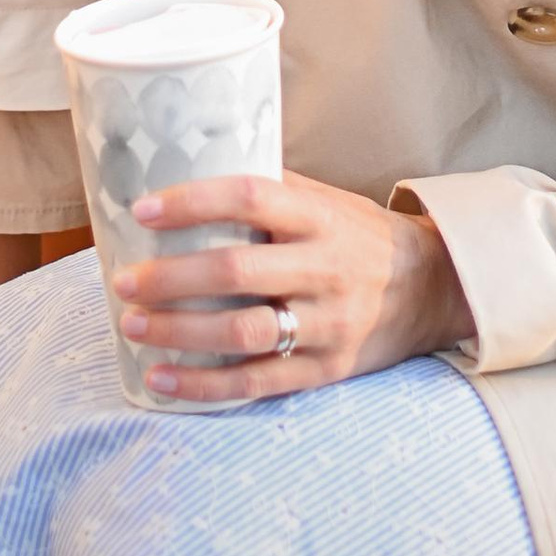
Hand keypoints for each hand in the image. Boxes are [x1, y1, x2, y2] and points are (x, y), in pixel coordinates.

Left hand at [110, 172, 471, 401]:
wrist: (432, 290)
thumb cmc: (359, 236)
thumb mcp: (327, 201)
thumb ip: (272, 192)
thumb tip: (191, 171)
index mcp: (320, 218)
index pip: (252, 198)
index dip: (195, 202)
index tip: (144, 210)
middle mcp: (325, 269)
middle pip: (237, 271)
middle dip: (171, 278)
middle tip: (123, 281)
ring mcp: (328, 324)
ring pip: (243, 332)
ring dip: (179, 331)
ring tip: (133, 325)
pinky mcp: (326, 370)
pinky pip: (257, 382)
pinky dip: (204, 384)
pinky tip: (161, 378)